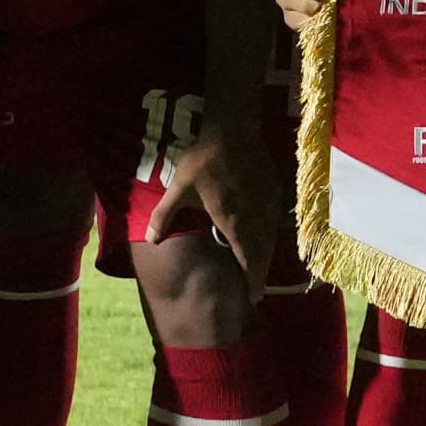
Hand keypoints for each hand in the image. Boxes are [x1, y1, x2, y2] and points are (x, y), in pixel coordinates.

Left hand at [150, 117, 281, 293]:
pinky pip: (274, 220)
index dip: (251, 280)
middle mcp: (255, 218)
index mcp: (234, 223)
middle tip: (257, 291)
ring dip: (266, 256)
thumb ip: (165, 215)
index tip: (252, 297)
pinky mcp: (273, 189)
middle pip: (263, 253)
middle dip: (260, 274)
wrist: (232, 128)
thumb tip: (151, 240)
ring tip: (260, 269)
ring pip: (271, 237)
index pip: (247, 259)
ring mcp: (267, 203)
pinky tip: (265, 235)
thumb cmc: (203, 160)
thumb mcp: (179, 189)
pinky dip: (270, 234)